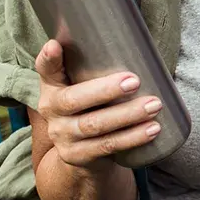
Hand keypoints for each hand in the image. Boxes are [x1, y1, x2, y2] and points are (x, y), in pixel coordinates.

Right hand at [34, 39, 162, 167]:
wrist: (83, 155)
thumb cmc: (92, 109)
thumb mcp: (87, 87)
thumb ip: (98, 67)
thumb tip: (139, 42)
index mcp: (52, 87)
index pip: (45, 70)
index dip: (49, 59)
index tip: (55, 45)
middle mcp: (51, 111)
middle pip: (74, 100)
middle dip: (106, 90)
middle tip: (135, 81)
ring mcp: (62, 136)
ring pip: (94, 125)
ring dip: (127, 115)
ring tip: (154, 105)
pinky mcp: (76, 156)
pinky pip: (106, 146)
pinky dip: (132, 138)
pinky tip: (152, 129)